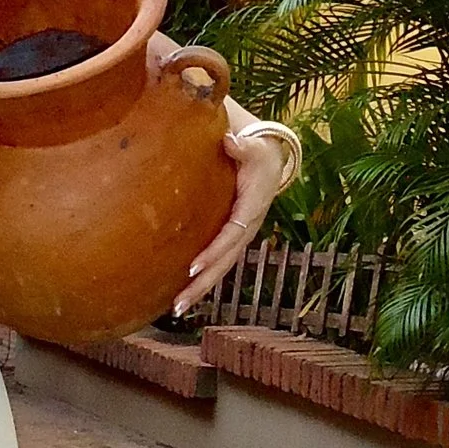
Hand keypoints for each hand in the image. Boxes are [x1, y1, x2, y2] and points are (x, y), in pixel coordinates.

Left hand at [174, 110, 290, 311]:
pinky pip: (218, 261)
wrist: (270, 157)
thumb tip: (231, 140)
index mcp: (253, 206)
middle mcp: (248, 226)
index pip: (232, 233)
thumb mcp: (254, 144)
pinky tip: (182, 292)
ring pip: (222, 267)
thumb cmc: (257, 149)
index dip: (214, 251)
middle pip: (226, 261)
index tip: (193, 266)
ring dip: (201, 289)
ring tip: (177, 307)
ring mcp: (240, 235)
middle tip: (179, 303)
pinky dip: (202, 278)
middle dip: (204, 283)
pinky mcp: (232, 237)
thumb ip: (243, 144)